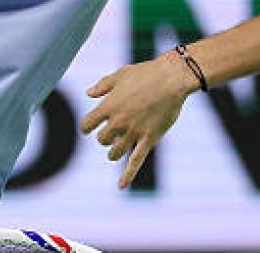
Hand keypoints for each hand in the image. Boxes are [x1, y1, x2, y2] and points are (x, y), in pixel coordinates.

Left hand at [80, 55, 193, 188]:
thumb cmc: (146, 73)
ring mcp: (134, 132)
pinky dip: (128, 175)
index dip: (87, 127)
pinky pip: (136, 161)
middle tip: (111, 132)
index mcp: (109, 106)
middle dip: (104, 137)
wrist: (172, 79)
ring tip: (117, 147)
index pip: (87, 125)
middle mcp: (119, 121)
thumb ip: (103, 85)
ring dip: (113, 151)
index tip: (91, 126)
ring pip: (115, 152)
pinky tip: (121, 185)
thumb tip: (89, 94)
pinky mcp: (149, 139)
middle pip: (101, 140)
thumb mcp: (120, 75)